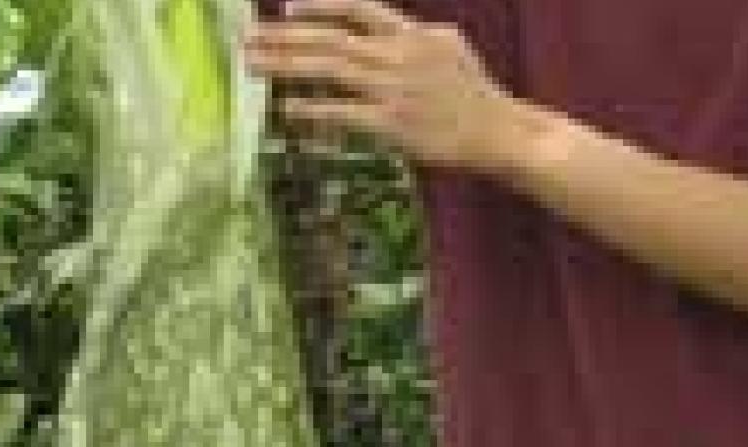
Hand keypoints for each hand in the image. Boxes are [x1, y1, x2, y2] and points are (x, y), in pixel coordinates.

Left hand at [243, 0, 528, 173]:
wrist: (500, 132)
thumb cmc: (474, 95)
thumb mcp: (449, 47)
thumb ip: (411, 35)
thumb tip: (381, 29)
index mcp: (413, 33)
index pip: (358, 7)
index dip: (319, 6)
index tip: (285, 7)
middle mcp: (399, 54)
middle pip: (331, 38)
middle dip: (283, 37)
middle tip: (248, 39)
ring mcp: (394, 89)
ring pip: (329, 70)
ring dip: (285, 66)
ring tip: (252, 65)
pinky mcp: (392, 124)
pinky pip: (342, 113)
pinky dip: (311, 110)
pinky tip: (285, 110)